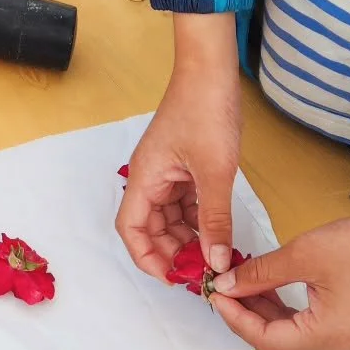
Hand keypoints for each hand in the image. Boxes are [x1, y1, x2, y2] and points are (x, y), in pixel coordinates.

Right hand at [117, 13, 242, 279]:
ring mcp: (167, 172)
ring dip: (186, 238)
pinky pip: (185, 203)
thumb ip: (214, 220)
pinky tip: (218, 233)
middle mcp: (150, 177)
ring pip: (169, 217)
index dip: (147, 257)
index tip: (174, 278)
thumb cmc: (205, 112)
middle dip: (171, 252)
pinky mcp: (184, 167)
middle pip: (150, 227)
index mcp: (145, 178)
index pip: (131, 229)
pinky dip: (198, 220)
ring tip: (214, 257)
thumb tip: (214, 262)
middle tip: (202, 273)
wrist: (211, 71)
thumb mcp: (215, 172)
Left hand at [210, 214, 349, 349]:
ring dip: (266, 314)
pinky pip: (310, 332)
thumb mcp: (302, 256)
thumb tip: (227, 285)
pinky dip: (286, 313)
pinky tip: (268, 289)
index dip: (236, 318)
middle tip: (224, 288)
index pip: (267, 341)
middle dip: (248, 316)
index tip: (214, 294)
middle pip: (279, 344)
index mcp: (330, 340)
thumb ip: (259, 275)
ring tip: (241, 284)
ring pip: (294, 339)